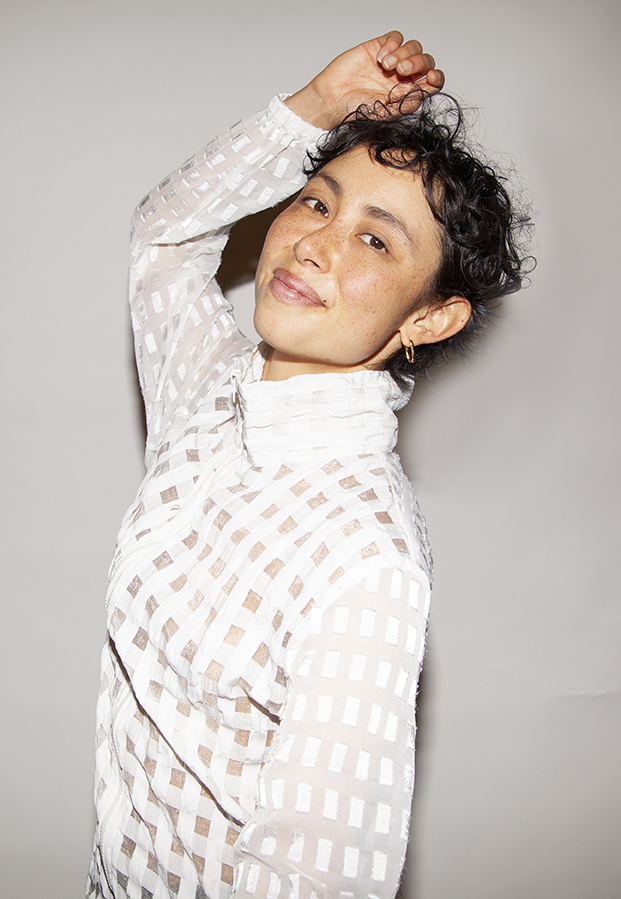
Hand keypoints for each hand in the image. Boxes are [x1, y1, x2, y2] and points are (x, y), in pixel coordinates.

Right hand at [285, 32, 443, 129]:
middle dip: (418, 63)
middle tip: (402, 71)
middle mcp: (403, 77)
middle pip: (425, 61)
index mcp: (408, 93)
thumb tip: (422, 95)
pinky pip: (396, 37)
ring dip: (405, 54)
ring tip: (387, 66)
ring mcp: (392, 61)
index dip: (436, 78)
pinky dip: (392, 44)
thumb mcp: (385, 113)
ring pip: (413, 47)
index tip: (431, 78)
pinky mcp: (379, 47)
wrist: (333, 99)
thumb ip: (405, 105)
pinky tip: (380, 58)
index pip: (431, 82)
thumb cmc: (356, 110)